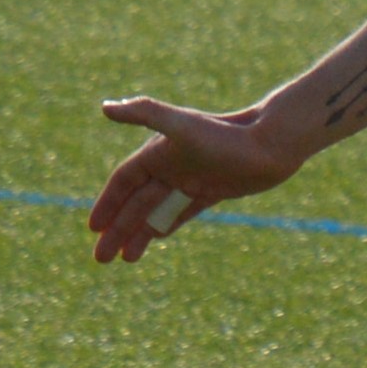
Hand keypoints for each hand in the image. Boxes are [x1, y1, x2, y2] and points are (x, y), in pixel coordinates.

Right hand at [88, 97, 306, 262]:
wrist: (273, 142)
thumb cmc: (227, 135)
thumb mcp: (182, 127)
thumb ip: (145, 114)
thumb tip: (105, 107)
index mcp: (159, 151)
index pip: (124, 181)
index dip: (107, 203)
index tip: (93, 228)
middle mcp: (171, 164)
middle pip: (136, 202)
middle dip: (117, 229)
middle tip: (101, 259)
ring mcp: (191, 178)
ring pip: (157, 211)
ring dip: (138, 233)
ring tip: (124, 259)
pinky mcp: (212, 190)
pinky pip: (181, 212)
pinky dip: (165, 225)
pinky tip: (152, 241)